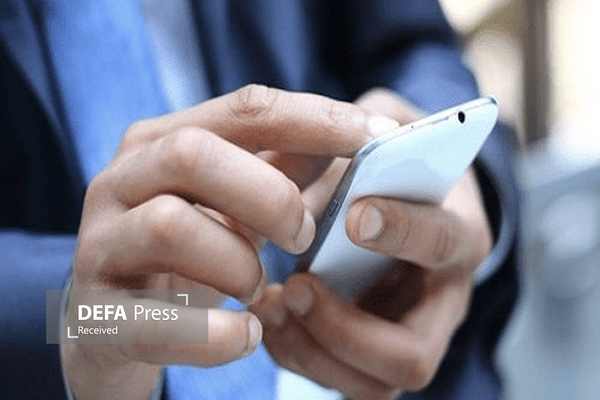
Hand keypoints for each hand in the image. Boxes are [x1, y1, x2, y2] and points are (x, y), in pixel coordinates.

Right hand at [62, 85, 400, 399]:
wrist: (111, 327)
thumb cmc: (186, 255)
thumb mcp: (231, 203)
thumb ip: (281, 166)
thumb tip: (355, 133)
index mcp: (159, 143)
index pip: (244, 110)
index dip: (316, 118)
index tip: (378, 135)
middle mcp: (119, 182)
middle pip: (192, 154)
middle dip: (269, 195)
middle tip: (304, 235)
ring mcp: (99, 246)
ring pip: (170, 226)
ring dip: (238, 264)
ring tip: (259, 288)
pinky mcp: (95, 315)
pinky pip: (157, 323)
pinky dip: (218, 336)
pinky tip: (245, 337)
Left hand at [252, 89, 492, 398]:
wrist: (407, 200)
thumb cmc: (397, 163)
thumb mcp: (387, 130)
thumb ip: (362, 131)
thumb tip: (319, 145)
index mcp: (458, 232)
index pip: (442, 242)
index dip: (402, 231)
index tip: (353, 215)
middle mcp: (443, 299)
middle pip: (413, 354)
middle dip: (345, 329)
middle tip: (296, 286)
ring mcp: (410, 333)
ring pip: (373, 384)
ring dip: (311, 351)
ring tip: (269, 303)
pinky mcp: (376, 351)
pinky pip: (341, 377)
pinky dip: (297, 353)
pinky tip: (270, 313)